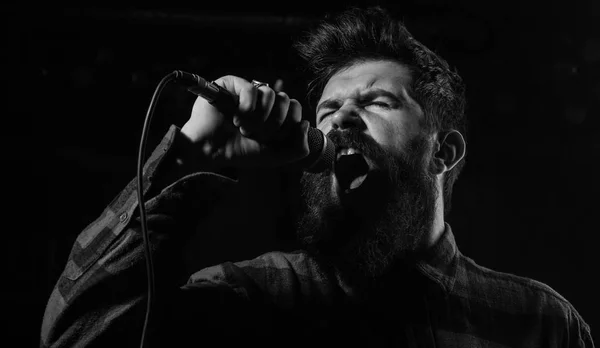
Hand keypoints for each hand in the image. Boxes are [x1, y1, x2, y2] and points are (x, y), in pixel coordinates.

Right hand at [180, 75, 309, 169]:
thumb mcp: (276, 155)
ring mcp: (249, 90)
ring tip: (244, 128)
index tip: (271, 139)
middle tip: (256, 134)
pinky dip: (246, 110)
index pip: (295, 108)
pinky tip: (235, 118)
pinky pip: (252, 90)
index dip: (287, 125)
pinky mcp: (233, 83)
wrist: (212, 151)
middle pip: (287, 100)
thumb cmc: (241, 152)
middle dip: (273, 124)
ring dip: (258, 119)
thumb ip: (299, 148)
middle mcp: (264, 100)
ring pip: (271, 94)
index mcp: (276, 113)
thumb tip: (305, 123)